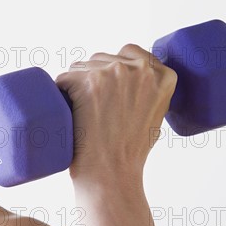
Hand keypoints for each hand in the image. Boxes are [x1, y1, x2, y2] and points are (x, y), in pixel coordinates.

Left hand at [55, 44, 177, 182]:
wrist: (112, 172)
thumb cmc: (130, 151)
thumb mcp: (155, 114)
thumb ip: (150, 88)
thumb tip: (135, 72)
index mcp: (164, 76)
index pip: (130, 52)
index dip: (114, 71)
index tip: (108, 92)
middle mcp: (142, 69)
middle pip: (102, 58)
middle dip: (93, 79)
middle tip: (95, 111)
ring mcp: (115, 72)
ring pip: (81, 67)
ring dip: (76, 87)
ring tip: (85, 116)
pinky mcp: (89, 81)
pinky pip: (64, 78)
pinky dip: (61, 94)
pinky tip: (70, 113)